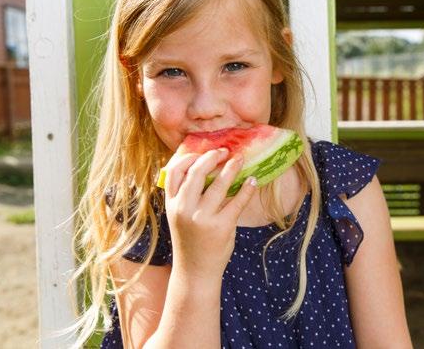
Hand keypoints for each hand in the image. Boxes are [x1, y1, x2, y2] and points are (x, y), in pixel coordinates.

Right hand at [162, 148, 256, 280]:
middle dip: (212, 157)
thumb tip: (205, 166)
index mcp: (172, 204)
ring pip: (218, 184)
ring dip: (231, 168)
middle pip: (196, 172)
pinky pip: (237, 202)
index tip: (203, 152)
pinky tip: (252, 181)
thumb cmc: (190, 239)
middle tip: (225, 152)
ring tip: (240, 160)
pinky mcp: (221, 227)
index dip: (188, 157)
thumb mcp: (179, 215)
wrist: (195, 271)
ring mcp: (202, 218)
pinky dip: (247, 189)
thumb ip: (185, 194)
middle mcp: (184, 209)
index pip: (173, 171)